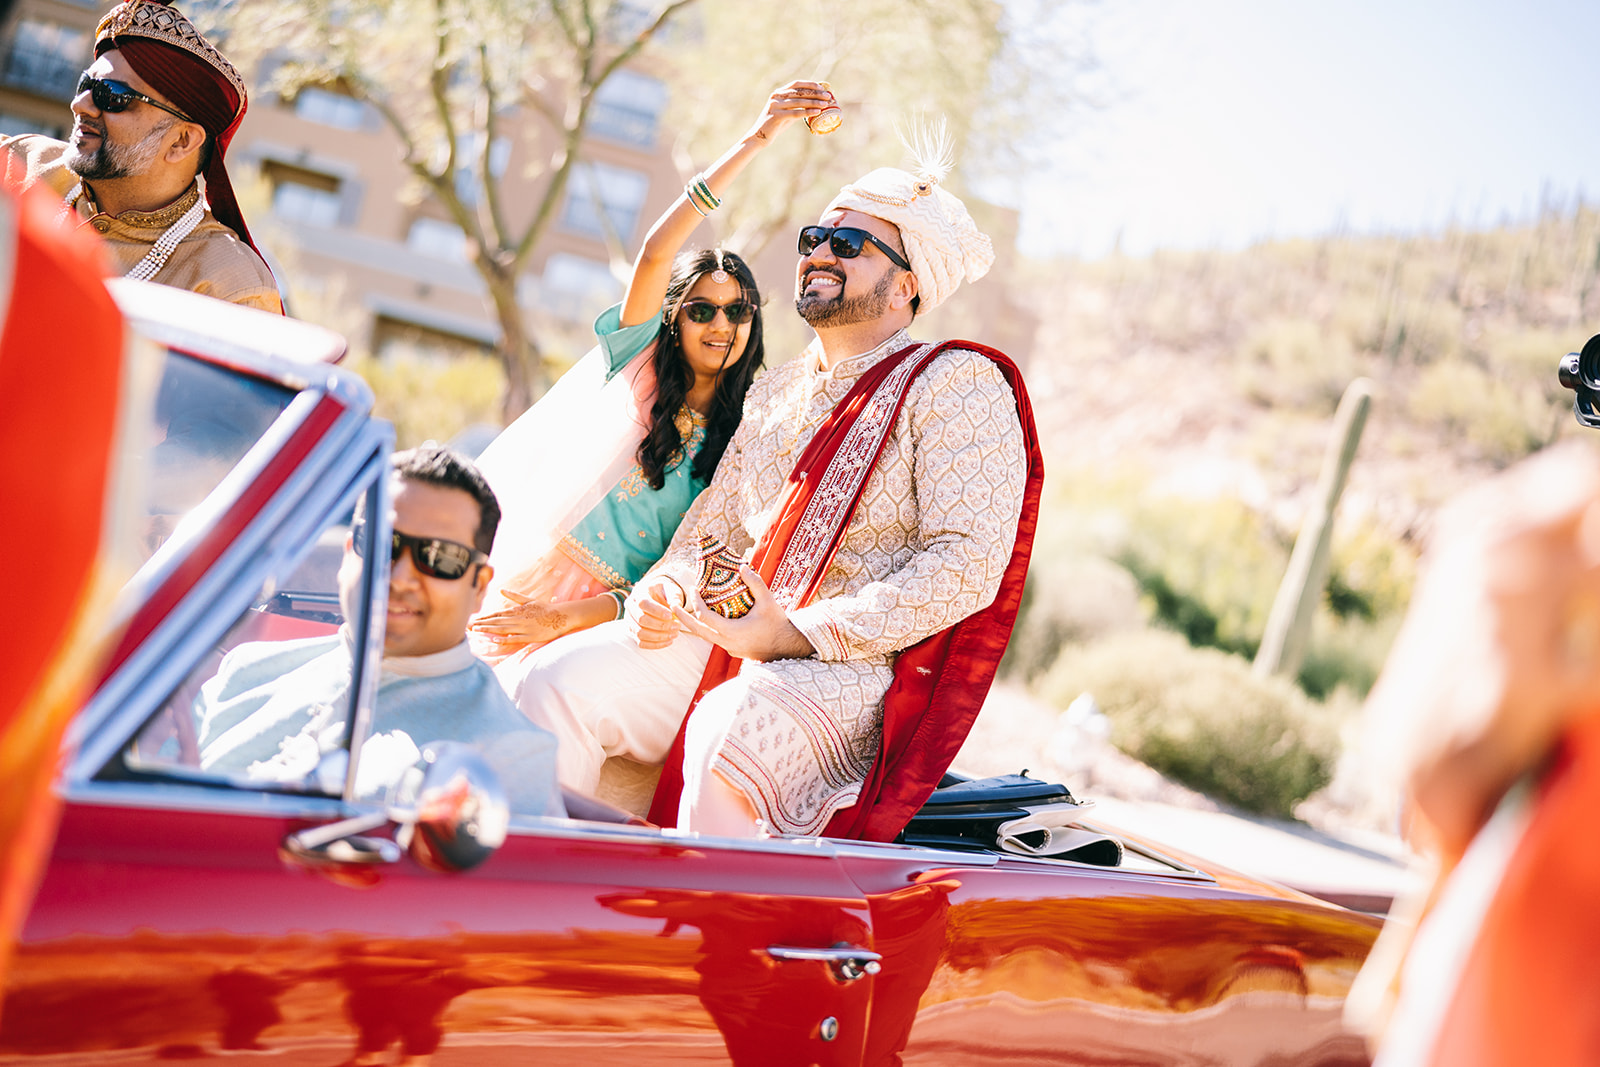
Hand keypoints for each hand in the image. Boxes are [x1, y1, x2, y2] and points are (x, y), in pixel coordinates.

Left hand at [469, 590, 576, 648]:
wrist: (561, 616)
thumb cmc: (545, 608)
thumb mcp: (529, 600)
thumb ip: (514, 596)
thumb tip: (502, 590)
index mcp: (517, 611)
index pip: (497, 615)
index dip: (484, 618)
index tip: (472, 620)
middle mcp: (518, 619)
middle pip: (496, 621)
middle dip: (482, 624)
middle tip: (468, 626)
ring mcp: (524, 628)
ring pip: (503, 629)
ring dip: (489, 630)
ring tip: (477, 631)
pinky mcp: (531, 636)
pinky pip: (516, 638)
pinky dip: (506, 638)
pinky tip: (495, 639)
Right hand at [626, 574, 688, 649]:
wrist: (658, 597)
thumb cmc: (665, 592)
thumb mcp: (671, 590)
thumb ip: (674, 597)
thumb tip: (675, 606)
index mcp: (639, 592)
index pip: (643, 603)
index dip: (657, 611)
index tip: (671, 616)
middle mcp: (630, 606)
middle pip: (641, 619)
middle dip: (661, 625)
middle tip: (677, 626)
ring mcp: (630, 620)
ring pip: (640, 633)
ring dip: (659, 636)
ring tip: (674, 634)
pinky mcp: (633, 632)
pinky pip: (641, 642)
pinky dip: (655, 644)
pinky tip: (668, 641)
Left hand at [670, 565, 814, 662]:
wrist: (789, 648)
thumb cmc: (778, 624)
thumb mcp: (768, 601)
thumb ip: (755, 583)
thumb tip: (742, 566)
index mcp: (732, 631)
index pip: (704, 616)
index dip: (695, 602)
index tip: (694, 588)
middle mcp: (726, 642)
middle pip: (696, 631)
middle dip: (682, 618)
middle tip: (672, 605)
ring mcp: (729, 648)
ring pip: (704, 636)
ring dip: (694, 623)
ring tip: (686, 611)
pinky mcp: (733, 650)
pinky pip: (714, 639)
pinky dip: (707, 628)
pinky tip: (708, 618)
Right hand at [748, 80, 834, 143]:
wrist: (759, 137)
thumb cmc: (775, 125)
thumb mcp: (787, 113)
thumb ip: (797, 107)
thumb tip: (816, 103)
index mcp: (778, 93)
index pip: (796, 84)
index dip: (810, 84)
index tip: (822, 87)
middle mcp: (776, 96)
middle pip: (799, 92)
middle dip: (815, 93)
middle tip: (828, 96)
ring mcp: (775, 106)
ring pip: (799, 102)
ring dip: (814, 102)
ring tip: (825, 104)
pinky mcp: (776, 116)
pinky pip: (795, 113)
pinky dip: (807, 112)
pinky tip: (817, 112)